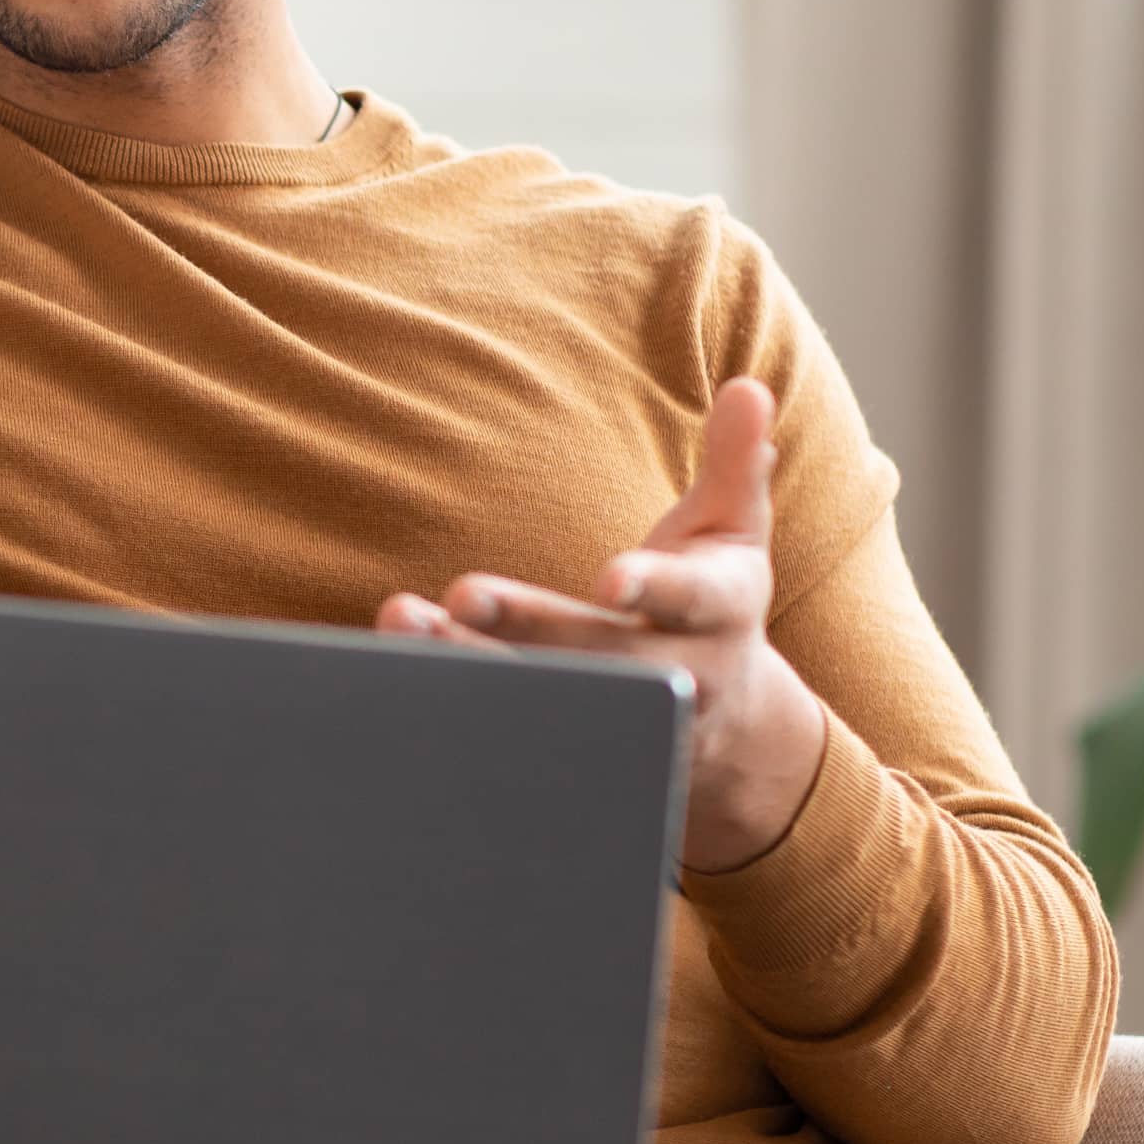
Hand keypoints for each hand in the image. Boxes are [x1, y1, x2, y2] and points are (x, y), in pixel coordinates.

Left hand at [375, 377, 826, 872]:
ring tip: (407, 623)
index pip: (687, 599)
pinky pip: (516, 738)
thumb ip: (737, 463)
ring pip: (548, 704)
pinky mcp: (578, 755)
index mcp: (721, 610)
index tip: (609, 579)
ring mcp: (623, 724)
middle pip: (600, 657)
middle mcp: (678, 676)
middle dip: (530, 629)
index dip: (651, 589)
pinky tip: (396, 676)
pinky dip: (457, 712)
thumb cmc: (713, 599)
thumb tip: (747, 389)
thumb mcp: (736, 532)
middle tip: (464, 593)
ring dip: (472, 666)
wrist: (724, 720)